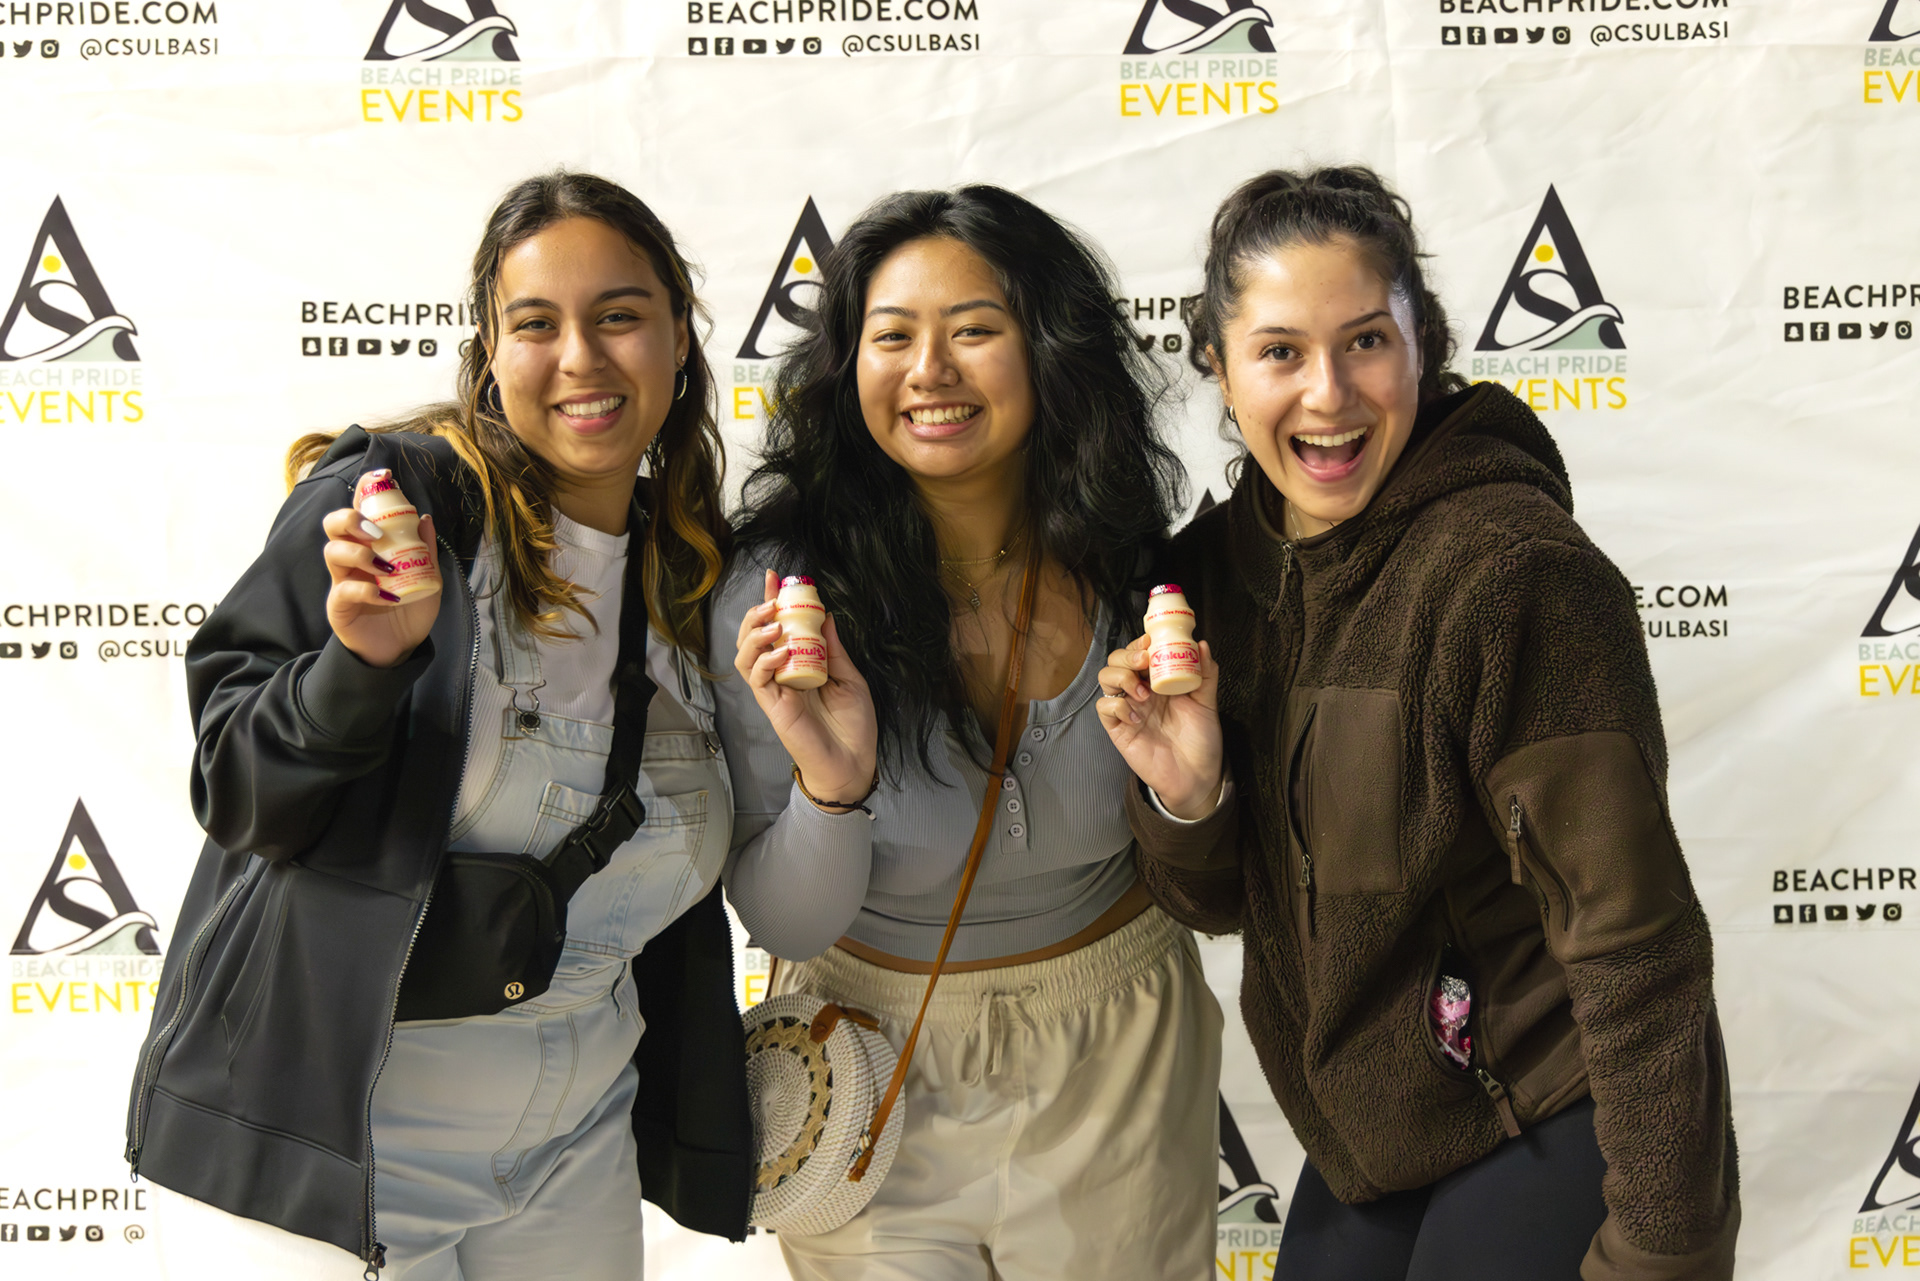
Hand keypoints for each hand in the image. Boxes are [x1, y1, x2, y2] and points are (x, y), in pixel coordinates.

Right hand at [321, 505, 439, 668]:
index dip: (365, 491)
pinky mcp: (339, 606)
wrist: (400, 649)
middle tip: (376, 532)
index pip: (360, 510)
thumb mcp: (428, 579)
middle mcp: (352, 559)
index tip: (382, 478)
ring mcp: (342, 581)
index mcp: (371, 546)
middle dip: (350, 519)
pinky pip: (343, 590)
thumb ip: (426, 551)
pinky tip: (386, 597)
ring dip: (360, 554)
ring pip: (332, 552)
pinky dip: (366, 590)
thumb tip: (425, 518)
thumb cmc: (409, 610)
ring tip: (385, 568)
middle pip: (333, 525)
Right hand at [734, 569, 878, 806]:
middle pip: (754, 637)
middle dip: (758, 612)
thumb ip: (833, 649)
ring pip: (746, 656)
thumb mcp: (849, 678)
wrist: (853, 762)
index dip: (773, 601)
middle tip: (772, 599)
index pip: (780, 627)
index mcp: (800, 663)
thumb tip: (826, 615)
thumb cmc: (853, 725)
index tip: (776, 577)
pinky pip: (758, 679)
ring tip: (774, 622)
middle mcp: (782, 674)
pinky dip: (765, 661)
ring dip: (755, 634)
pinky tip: (782, 653)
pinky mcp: (773, 707)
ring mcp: (775, 690)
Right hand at [1097, 634, 1224, 819]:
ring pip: (1105, 678)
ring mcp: (1127, 709)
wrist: (1196, 776)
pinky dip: (1118, 707)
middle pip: (1117, 660)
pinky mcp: (1118, 729)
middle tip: (1144, 663)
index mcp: (1158, 681)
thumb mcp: (1207, 703)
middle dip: (1127, 655)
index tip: (1151, 642)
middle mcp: (1140, 691)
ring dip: (1121, 678)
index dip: (1140, 643)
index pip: (1139, 652)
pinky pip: (1105, 708)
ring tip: (1143, 693)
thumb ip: (1205, 674)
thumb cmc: (1201, 740)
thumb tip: (1201, 645)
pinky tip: (1137, 717)